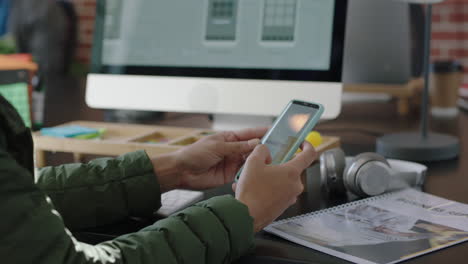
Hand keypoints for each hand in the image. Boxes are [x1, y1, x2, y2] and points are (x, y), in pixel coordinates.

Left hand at [151, 127, 266, 191]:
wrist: (182, 172)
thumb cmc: (194, 154)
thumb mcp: (217, 147)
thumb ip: (238, 147)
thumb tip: (256, 143)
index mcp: (229, 138)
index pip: (249, 134)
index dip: (262, 132)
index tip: (275, 131)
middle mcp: (233, 150)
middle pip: (252, 148)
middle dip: (263, 148)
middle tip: (278, 149)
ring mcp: (232, 162)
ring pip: (250, 161)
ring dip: (258, 161)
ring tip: (271, 161)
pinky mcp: (230, 175)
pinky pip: (244, 173)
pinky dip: (251, 173)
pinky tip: (258, 172)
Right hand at [234, 142, 316, 231]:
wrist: (247, 216)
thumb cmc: (252, 191)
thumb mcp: (253, 162)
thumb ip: (261, 150)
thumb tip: (265, 150)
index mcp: (292, 172)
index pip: (310, 155)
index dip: (307, 146)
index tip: (302, 143)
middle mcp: (295, 185)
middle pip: (291, 168)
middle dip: (277, 164)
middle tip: (263, 163)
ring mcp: (290, 197)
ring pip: (282, 181)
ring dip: (269, 177)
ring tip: (252, 179)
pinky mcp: (283, 206)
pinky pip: (278, 192)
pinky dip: (267, 188)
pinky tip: (252, 190)